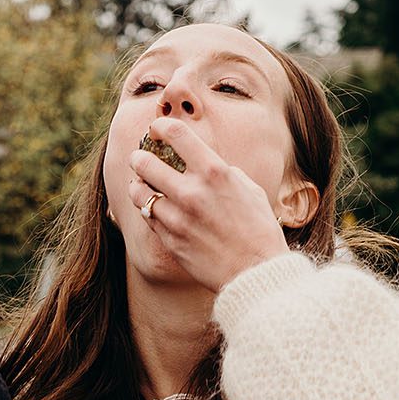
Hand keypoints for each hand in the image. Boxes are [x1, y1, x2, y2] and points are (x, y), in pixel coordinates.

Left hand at [123, 118, 293, 291]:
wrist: (257, 273)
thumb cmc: (259, 230)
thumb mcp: (249, 190)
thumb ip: (224, 173)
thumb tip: (205, 165)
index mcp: (214, 172)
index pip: (176, 134)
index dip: (160, 126)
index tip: (157, 130)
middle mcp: (192, 192)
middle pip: (144, 162)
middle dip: (139, 158)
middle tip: (139, 159)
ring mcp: (177, 218)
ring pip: (139, 192)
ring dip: (139, 186)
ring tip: (142, 185)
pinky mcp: (170, 240)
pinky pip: (148, 217)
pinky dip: (148, 210)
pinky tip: (155, 208)